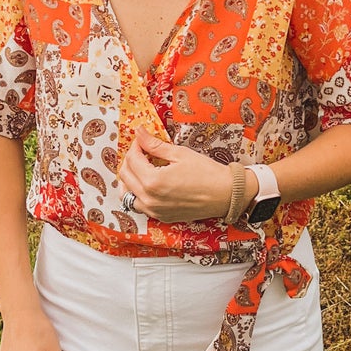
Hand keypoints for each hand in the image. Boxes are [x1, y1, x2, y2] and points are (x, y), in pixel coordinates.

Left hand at [119, 128, 240, 223]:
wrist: (225, 195)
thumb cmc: (207, 174)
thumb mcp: (180, 154)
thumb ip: (155, 145)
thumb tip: (140, 133)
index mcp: (153, 182)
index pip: (132, 159)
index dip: (135, 145)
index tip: (142, 139)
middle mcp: (149, 199)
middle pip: (125, 175)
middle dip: (130, 159)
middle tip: (141, 150)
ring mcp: (154, 211)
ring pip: (127, 193)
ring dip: (129, 178)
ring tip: (140, 167)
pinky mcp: (160, 217)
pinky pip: (138, 205)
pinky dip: (137, 193)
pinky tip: (146, 183)